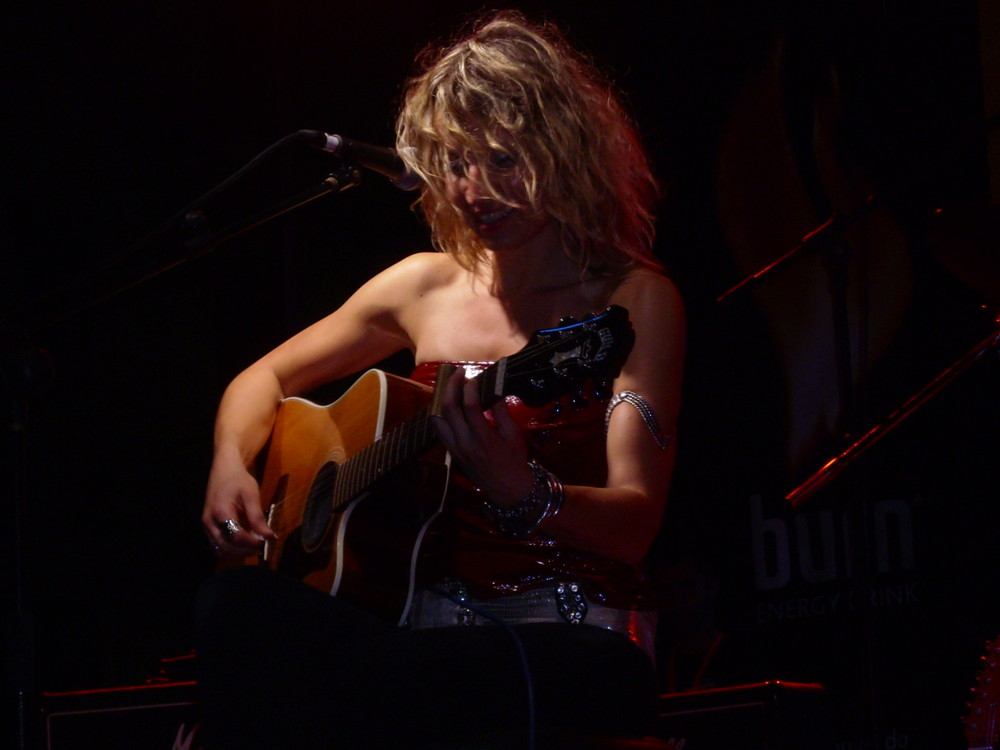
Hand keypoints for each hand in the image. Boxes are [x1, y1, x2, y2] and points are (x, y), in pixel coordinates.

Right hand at [202, 451, 275, 557]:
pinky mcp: (208, 527)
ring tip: (252, 546)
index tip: (266, 540)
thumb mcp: (251, 494)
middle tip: (260, 545)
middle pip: (225, 547)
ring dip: (236, 553)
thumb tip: (268, 536)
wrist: (223, 470)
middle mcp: (209, 522)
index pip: (236, 536)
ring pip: (219, 549)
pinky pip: (216, 545)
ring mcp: (206, 526)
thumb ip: (257, 517)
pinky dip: (229, 549)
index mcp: (220, 512)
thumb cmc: (238, 479)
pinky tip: (242, 544)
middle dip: (244, 550)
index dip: (252, 542)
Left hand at [430, 369, 532, 506]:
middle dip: (451, 386)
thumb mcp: (513, 435)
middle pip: (448, 407)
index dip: (470, 387)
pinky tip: (447, 405)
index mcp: (483, 437)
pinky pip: (438, 430)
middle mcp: (464, 442)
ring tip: (449, 387)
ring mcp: (454, 448)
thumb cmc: (514, 461)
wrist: (507, 489)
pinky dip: (440, 414)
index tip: (473, 376)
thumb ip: (502, 412)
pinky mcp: (451, 452)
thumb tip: (494, 390)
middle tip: (457, 373)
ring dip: (441, 399)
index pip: (470, 406)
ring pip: (437, 418)